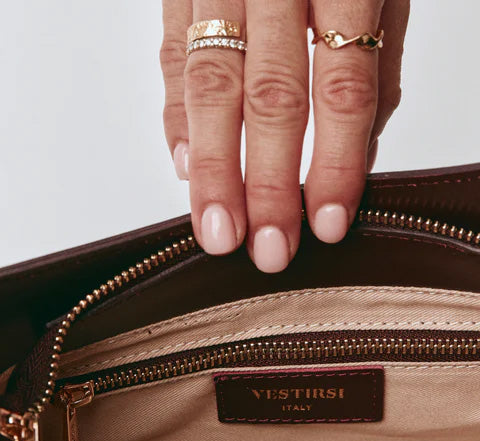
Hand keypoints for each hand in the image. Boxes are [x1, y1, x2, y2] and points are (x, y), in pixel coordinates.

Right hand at [160, 0, 409, 273]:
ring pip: (210, 86)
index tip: (325, 222)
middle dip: (265, 183)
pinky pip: (171, 59)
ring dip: (213, 171)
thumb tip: (354, 157)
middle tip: (266, 250)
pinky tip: (187, 170)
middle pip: (268, 96)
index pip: (341, 86)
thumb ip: (370, 67)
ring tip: (219, 231)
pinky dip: (177, 120)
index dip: (333, 163)